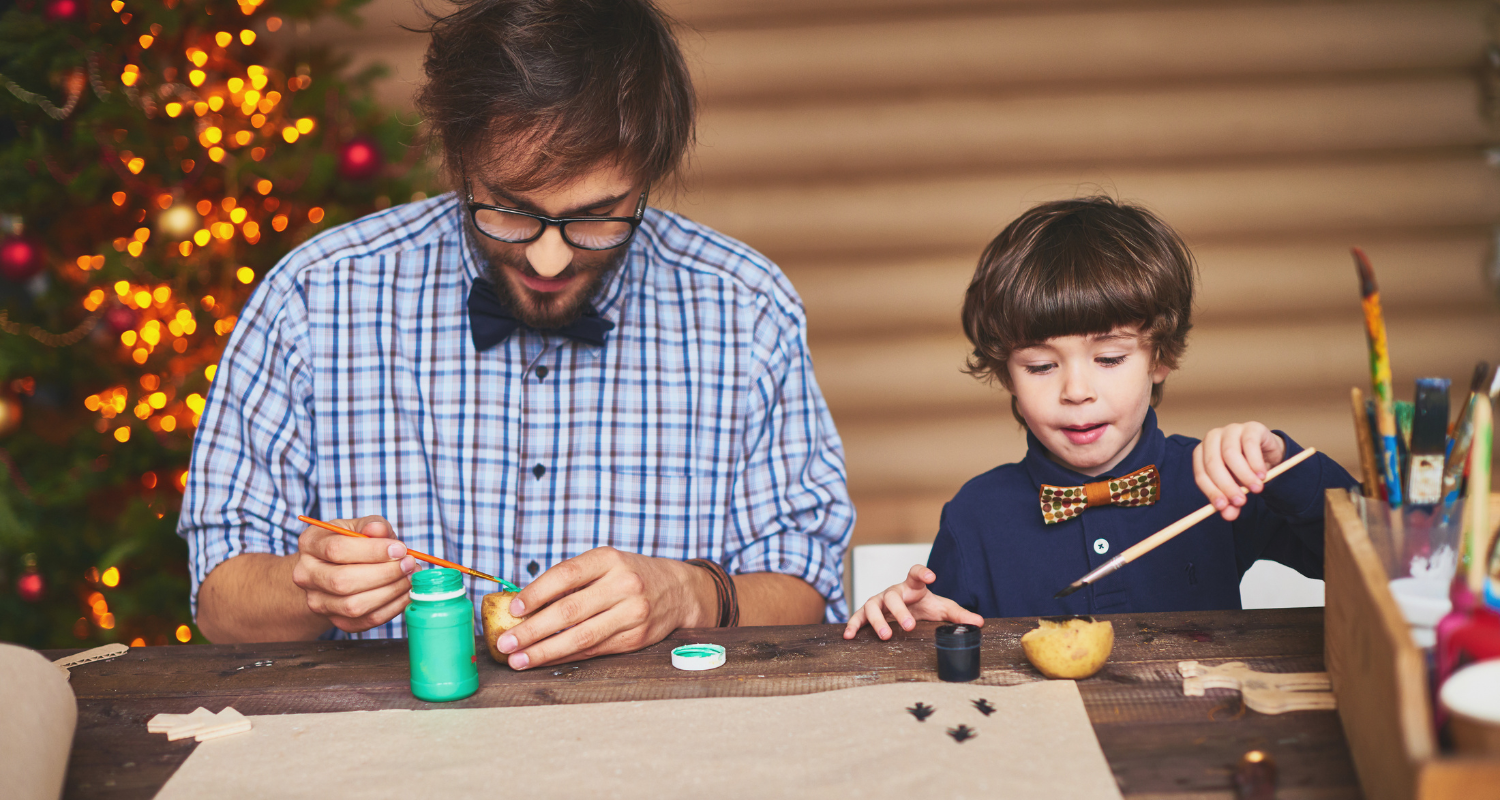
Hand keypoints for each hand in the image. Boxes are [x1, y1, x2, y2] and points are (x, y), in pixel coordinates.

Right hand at [290, 515, 416, 632]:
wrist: (333, 570)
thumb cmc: (350, 543)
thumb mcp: (358, 526)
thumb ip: (371, 525)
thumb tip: (379, 530)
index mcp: (310, 544)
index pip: (337, 549)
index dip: (372, 551)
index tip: (400, 549)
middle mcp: (306, 575)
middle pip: (343, 581)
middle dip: (384, 573)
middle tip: (409, 564)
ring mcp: (317, 601)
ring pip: (354, 606)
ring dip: (390, 592)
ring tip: (410, 578)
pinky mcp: (335, 621)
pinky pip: (365, 621)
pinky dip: (391, 609)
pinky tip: (405, 594)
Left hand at [494, 546, 710, 669]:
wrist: (678, 590)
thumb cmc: (629, 575)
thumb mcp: (605, 564)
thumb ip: (572, 580)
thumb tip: (522, 604)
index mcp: (609, 559)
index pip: (566, 575)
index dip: (536, 592)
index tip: (514, 608)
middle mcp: (623, 585)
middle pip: (569, 611)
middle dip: (532, 630)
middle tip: (506, 642)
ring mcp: (632, 613)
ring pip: (581, 637)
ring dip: (545, 651)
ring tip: (519, 659)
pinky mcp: (636, 638)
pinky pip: (594, 650)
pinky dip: (566, 657)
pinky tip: (545, 661)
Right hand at [842, 565, 983, 640]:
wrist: (908, 611)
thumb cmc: (923, 606)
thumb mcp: (941, 609)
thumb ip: (959, 615)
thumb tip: (979, 622)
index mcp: (913, 587)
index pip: (916, 573)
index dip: (922, 573)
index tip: (931, 576)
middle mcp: (894, 591)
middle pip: (893, 595)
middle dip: (900, 610)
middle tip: (909, 626)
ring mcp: (879, 601)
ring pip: (872, 605)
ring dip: (877, 620)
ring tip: (885, 636)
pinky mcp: (868, 613)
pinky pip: (858, 617)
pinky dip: (852, 625)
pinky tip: (849, 636)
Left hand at [1193, 422, 1286, 520]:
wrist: (1268, 455)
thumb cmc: (1245, 471)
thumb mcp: (1237, 489)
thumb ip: (1231, 502)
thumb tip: (1228, 515)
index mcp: (1202, 453)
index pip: (1201, 473)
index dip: (1211, 491)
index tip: (1222, 507)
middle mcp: (1212, 438)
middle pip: (1213, 463)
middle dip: (1226, 485)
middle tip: (1241, 501)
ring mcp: (1231, 430)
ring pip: (1230, 454)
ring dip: (1243, 475)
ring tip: (1256, 489)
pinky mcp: (1251, 427)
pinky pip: (1250, 445)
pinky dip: (1256, 463)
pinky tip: (1263, 476)